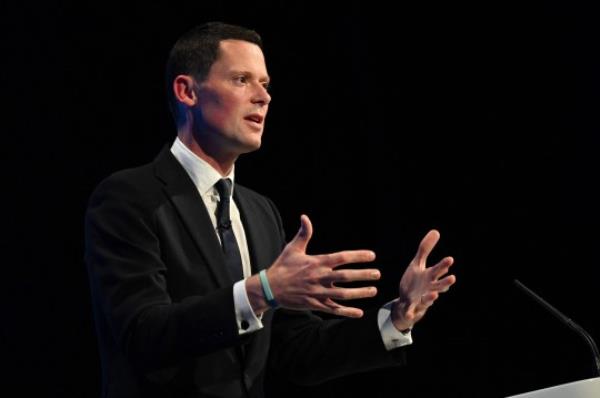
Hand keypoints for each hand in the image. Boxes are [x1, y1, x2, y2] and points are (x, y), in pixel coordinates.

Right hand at [265, 215, 380, 317]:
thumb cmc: (282, 266)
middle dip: (363, 275)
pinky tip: (359, 312)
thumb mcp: (292, 248)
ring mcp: (318, 292)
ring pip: (343, 294)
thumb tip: (304, 217)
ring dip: (360, 293)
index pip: (341, 258)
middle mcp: (319, 277)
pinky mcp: (315, 304)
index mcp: (316, 262)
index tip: (371, 256)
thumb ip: (303, 234)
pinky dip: (347, 311)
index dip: (357, 256)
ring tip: (373, 290)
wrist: (270, 288)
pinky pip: (334, 309)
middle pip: (346, 276)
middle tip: (378, 274)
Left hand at [391, 230, 455, 330]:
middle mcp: (429, 289)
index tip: (450, 259)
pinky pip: (411, 312)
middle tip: (452, 278)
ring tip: (435, 294)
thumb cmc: (415, 282)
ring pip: (428, 299)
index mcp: (430, 278)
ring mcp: (421, 300)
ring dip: (431, 297)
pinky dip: (411, 314)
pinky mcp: (411, 308)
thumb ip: (425, 249)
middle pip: (438, 285)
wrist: (406, 301)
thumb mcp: (417, 264)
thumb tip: (436, 231)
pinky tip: (409, 315)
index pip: (438, 270)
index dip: (444, 265)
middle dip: (445, 282)